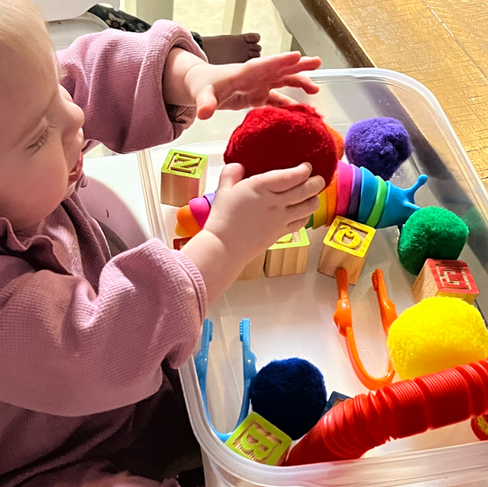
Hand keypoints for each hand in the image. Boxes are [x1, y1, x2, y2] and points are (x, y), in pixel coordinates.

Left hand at [184, 51, 321, 119]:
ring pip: (283, 82)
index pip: (264, 64)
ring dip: (299, 83)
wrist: (201, 86)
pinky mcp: (258, 96)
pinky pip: (277, 99)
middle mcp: (255, 77)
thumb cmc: (202, 85)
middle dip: (298, 66)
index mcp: (244, 72)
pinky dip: (289, 104)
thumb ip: (205, 103)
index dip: (280, 61)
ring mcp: (258, 86)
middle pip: (280, 68)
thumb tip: (204, 113)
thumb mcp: (202, 95)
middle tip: (317, 63)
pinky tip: (300, 110)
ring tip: (316, 90)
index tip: (296, 56)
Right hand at [203, 162, 324, 261]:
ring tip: (312, 194)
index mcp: (260, 187)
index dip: (304, 170)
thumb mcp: (222, 190)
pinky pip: (301, 222)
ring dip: (314, 198)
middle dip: (317, 182)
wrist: (224, 247)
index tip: (306, 166)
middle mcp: (275, 202)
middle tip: (318, 178)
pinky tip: (302, 211)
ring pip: (309, 207)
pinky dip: (306, 215)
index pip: (291, 176)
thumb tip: (240, 165)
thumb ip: (231, 173)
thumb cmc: (222, 218)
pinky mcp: (281, 232)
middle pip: (306, 190)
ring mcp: (280, 219)